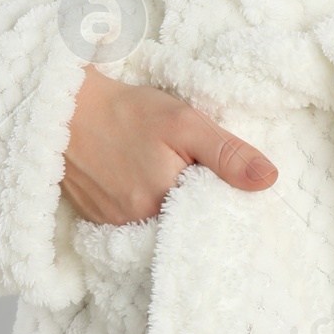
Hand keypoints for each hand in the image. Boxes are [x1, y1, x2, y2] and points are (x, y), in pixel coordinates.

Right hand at [60, 65, 277, 225]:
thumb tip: (268, 180)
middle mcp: (137, 224)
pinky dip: (144, 207)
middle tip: (194, 173)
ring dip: (169, 207)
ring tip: (167, 174)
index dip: (222, 202)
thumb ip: (227, 153)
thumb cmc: (126, 112)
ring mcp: (114, 225)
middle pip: (184, 225)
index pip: (209, 218)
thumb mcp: (184, 122)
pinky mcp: (97, 220)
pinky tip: (142, 181)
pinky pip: (133, 224)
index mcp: (164, 202)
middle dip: (196, 205)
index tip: (227, 186)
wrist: (64, 108)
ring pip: (159, 225)